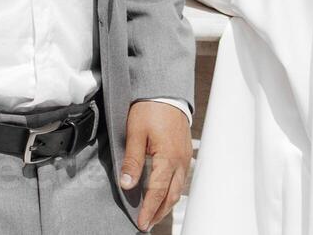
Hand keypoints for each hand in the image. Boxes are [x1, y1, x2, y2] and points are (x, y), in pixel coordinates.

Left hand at [120, 99, 191, 230]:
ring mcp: (185, 156)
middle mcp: (180, 160)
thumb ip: (132, 161)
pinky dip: (172, 190)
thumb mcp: (135, 133)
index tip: (141, 223)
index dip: (149, 210)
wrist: (165, 90)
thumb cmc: (150, 108)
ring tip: (154, 213)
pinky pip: (181, 178)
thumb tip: (127, 184)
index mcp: (168, 157)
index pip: (158, 192)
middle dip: (159, 212)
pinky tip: (164, 192)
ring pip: (179, 189)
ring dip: (166, 203)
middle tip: (147, 223)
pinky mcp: (185, 151)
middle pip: (172, 195)